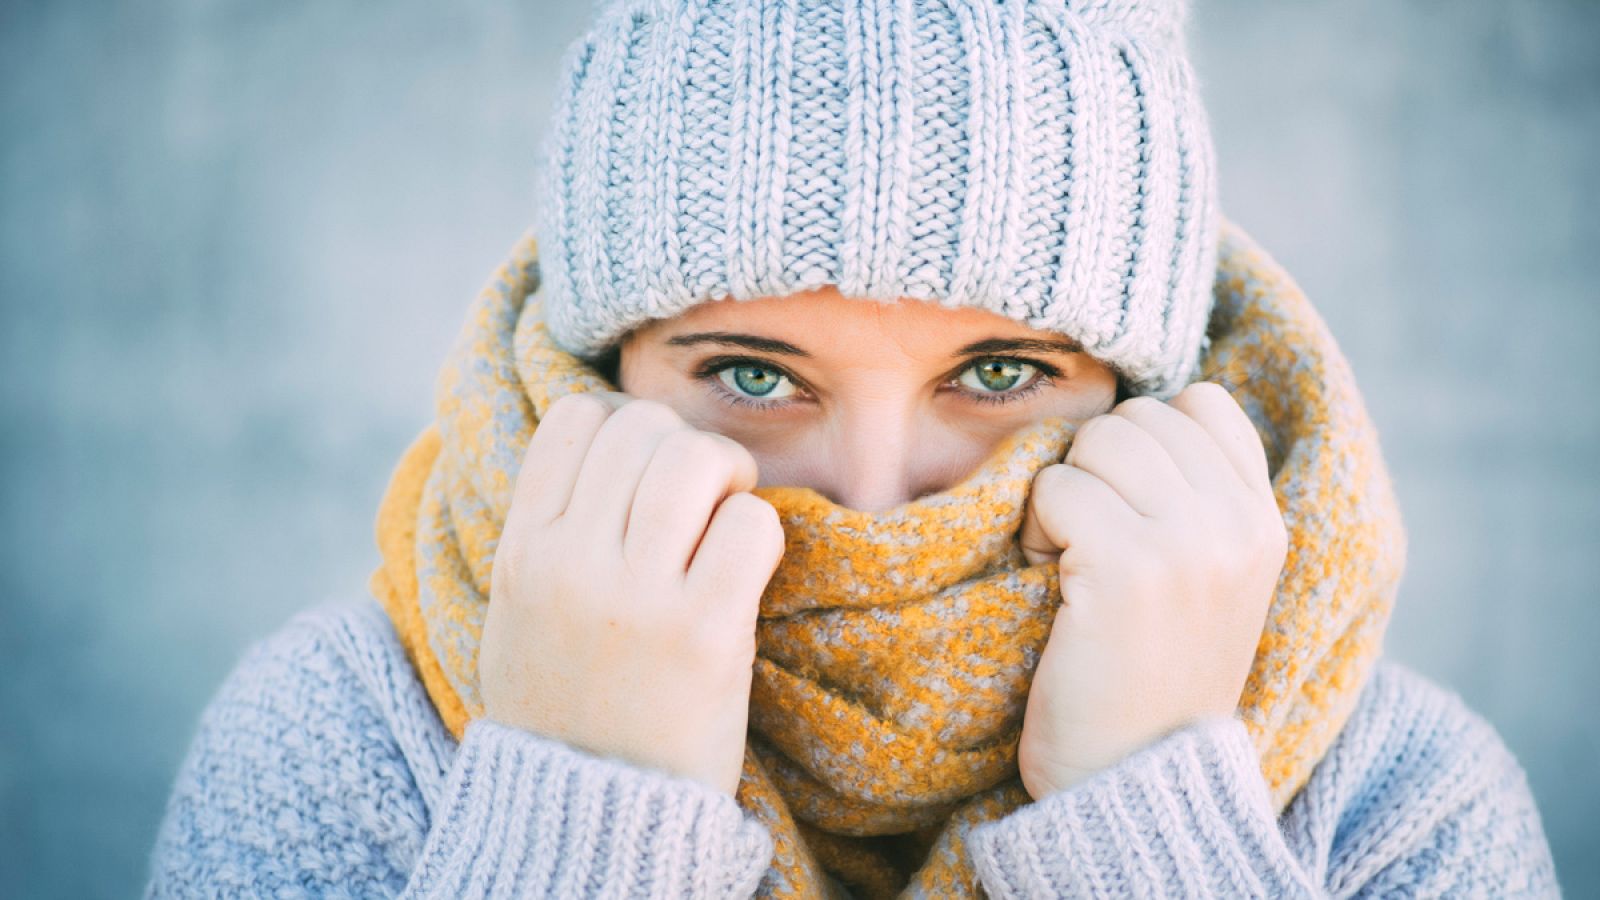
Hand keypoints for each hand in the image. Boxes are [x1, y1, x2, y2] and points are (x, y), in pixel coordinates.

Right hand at [480, 392, 785, 796]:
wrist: (591, 814)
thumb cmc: (566, 706)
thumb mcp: (521, 612)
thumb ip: (549, 531)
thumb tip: (602, 438)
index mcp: (521, 552)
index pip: (576, 418)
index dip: (625, 422)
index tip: (646, 462)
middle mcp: (571, 563)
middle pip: (644, 427)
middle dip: (686, 445)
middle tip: (704, 491)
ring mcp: (637, 598)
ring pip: (697, 459)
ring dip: (728, 475)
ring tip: (727, 516)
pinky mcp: (704, 632)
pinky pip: (752, 525)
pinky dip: (760, 532)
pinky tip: (745, 569)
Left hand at [1014, 381, 1286, 799]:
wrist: (1133, 781)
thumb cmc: (1148, 680)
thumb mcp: (1208, 583)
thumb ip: (1197, 501)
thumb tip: (1137, 415)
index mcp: (1264, 523)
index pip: (1202, 403)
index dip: (1143, 440)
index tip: (1127, 506)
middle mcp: (1239, 525)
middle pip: (1136, 418)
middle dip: (1093, 470)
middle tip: (1089, 545)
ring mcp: (1189, 543)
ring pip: (1094, 442)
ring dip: (1062, 497)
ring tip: (1073, 564)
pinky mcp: (1128, 566)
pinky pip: (1055, 489)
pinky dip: (1036, 531)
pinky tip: (1055, 586)